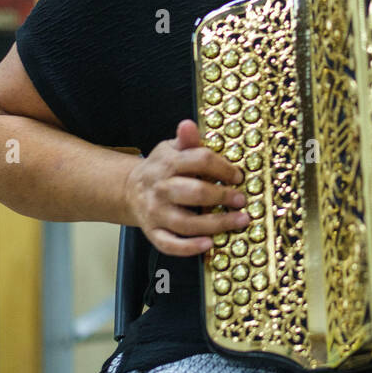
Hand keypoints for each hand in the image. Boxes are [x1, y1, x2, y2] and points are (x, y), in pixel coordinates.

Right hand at [123, 119, 246, 255]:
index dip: (223, 168)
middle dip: (222, 196)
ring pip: (186, 223)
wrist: (130, 189)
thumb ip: (186, 141)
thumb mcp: (171, 149)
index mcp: (168, 163)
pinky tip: (208, 244)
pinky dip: (189, 247)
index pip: (200, 161)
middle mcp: (161, 188)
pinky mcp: (153, 232)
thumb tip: (188, 125)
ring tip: (239, 221)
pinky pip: (169, 244)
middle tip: (241, 200)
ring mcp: (156, 212)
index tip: (238, 176)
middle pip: (194, 193)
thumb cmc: (161, 169)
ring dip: (216, 224)